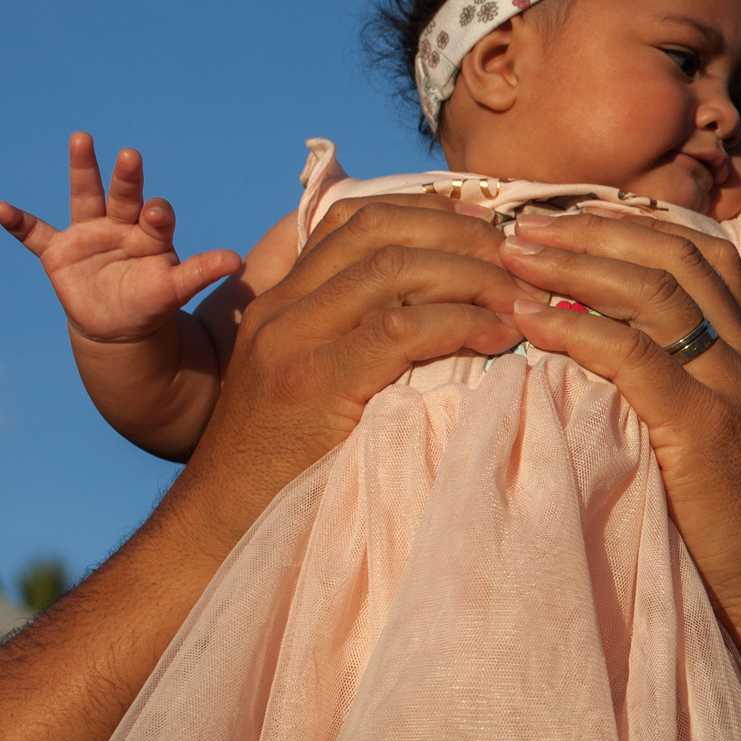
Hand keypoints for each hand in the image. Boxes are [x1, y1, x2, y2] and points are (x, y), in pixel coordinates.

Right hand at [0, 133, 243, 342]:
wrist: (118, 325)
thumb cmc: (151, 301)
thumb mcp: (174, 289)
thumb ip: (200, 272)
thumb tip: (236, 260)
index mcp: (151, 233)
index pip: (156, 216)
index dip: (157, 213)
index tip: (158, 212)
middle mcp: (120, 225)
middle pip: (123, 194)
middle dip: (127, 176)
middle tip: (132, 155)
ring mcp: (88, 234)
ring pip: (85, 196)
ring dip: (83, 168)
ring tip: (82, 138)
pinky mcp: (59, 252)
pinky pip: (35, 235)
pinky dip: (18, 223)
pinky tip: (0, 209)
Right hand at [168, 201, 517, 550]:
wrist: (220, 527)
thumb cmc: (282, 468)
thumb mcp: (311, 388)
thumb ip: (353, 344)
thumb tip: (443, 317)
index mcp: (281, 300)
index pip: (354, 220)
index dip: (429, 213)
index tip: (486, 230)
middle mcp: (282, 307)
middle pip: (380, 231)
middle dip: (461, 235)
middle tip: (519, 260)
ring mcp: (292, 340)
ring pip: (394, 269)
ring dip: (471, 276)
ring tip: (520, 300)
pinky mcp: (314, 383)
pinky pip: (400, 329)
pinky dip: (461, 322)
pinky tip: (498, 337)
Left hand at [493, 211, 740, 631]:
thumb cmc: (727, 514)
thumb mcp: (711, 428)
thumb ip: (675, 379)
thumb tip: (600, 346)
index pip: (702, 251)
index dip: (634, 223)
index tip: (569, 214)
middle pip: (675, 256)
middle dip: (594, 232)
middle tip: (523, 226)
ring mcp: (732, 386)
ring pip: (655, 292)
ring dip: (575, 266)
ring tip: (514, 258)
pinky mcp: (705, 427)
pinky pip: (635, 357)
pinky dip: (577, 330)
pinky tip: (532, 321)